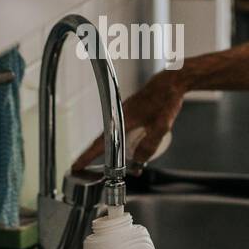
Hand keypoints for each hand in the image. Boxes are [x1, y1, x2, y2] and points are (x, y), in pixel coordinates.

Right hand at [72, 68, 188, 173]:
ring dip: (110, 148)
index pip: (102, 142)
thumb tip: (138, 161)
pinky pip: (120, 130)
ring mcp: (124, 113)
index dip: (88, 155)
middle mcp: (121, 116)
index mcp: (124, 120)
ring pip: (112, 135)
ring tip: (115, 162)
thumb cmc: (167, 99)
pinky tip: (130, 146)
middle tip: (87, 167)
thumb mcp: (161, 126)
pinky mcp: (131, 112)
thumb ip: (149, 145)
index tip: (77, 165)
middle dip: (94, 155)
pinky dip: (119, 140)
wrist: (171, 81)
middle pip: (103, 140)